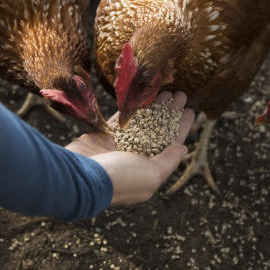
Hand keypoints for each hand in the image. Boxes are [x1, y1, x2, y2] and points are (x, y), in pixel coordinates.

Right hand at [66, 91, 194, 205]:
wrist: (79, 177)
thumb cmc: (119, 178)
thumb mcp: (151, 174)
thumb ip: (168, 161)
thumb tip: (182, 148)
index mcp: (149, 169)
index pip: (171, 145)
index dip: (181, 127)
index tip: (190, 110)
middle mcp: (136, 158)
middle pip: (158, 131)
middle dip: (170, 113)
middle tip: (180, 94)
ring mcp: (119, 146)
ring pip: (142, 122)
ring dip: (154, 107)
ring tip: (166, 90)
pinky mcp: (104, 136)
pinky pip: (122, 119)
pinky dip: (133, 108)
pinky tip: (143, 96)